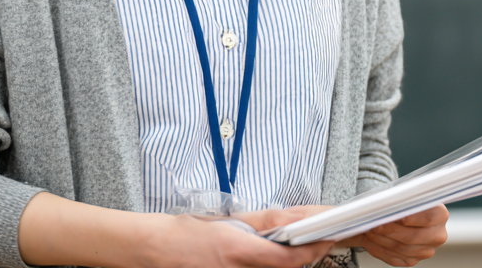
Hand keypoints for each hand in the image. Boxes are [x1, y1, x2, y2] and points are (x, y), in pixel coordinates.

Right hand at [149, 212, 334, 267]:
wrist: (155, 250)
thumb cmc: (186, 233)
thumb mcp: (228, 220)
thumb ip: (265, 221)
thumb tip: (296, 218)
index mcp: (236, 251)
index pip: (286, 258)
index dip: (312, 250)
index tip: (327, 239)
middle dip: (304, 257)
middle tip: (316, 242)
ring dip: (287, 264)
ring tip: (293, 248)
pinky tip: (269, 259)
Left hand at [339, 204, 448, 266]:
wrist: (402, 213)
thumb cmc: (404, 200)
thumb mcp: (406, 193)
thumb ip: (403, 199)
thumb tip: (388, 204)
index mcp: (441, 215)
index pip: (428, 218)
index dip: (411, 218)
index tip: (395, 215)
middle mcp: (437, 236)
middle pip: (412, 236)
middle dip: (389, 230)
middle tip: (373, 223)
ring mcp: (425, 251)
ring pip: (400, 248)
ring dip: (380, 239)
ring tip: (368, 229)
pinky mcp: (412, 260)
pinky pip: (393, 257)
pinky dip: (378, 248)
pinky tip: (369, 239)